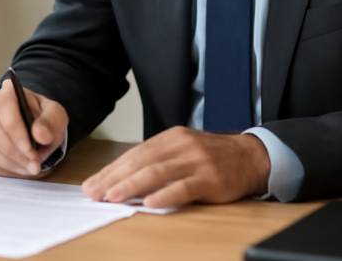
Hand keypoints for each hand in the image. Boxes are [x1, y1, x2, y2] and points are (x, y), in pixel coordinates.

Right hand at [0, 79, 67, 176]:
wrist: (37, 129)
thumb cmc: (45, 119)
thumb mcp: (56, 116)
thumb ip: (51, 122)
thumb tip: (40, 135)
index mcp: (8, 92)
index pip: (4, 109)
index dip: (16, 133)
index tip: (32, 152)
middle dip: (16, 154)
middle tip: (35, 165)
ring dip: (12, 163)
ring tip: (31, 168)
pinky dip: (4, 169)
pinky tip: (19, 168)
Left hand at [81, 126, 269, 207]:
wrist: (250, 157)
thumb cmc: (210, 158)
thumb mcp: (181, 152)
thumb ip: (155, 162)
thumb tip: (120, 180)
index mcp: (169, 138)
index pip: (133, 155)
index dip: (110, 170)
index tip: (91, 184)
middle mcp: (180, 145)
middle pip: (141, 162)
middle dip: (114, 178)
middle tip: (94, 192)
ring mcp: (196, 161)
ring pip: (158, 172)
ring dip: (132, 185)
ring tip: (113, 197)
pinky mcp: (211, 178)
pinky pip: (184, 187)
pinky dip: (165, 195)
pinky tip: (150, 203)